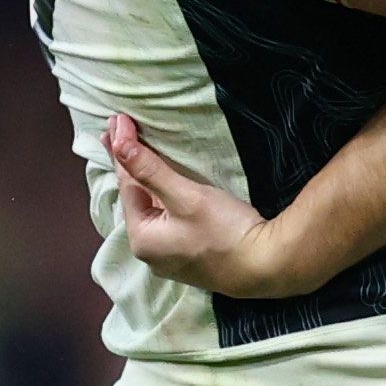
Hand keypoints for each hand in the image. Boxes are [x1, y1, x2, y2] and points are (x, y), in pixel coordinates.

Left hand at [103, 114, 272, 294]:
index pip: (128, 184)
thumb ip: (149, 170)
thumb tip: (117, 143)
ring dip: (146, 181)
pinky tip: (162, 188)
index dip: (122, 150)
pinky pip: (167, 220)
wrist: (268, 266)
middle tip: (117, 132)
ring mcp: (171, 258)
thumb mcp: (185, 196)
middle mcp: (150, 253)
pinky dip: (162, 198)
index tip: (117, 120)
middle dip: (129, 165)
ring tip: (135, 155)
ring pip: (152, 209)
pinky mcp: (191, 257)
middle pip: (137, 198)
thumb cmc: (226, 231)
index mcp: (142, 239)